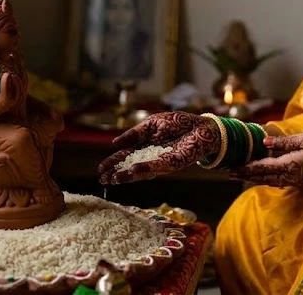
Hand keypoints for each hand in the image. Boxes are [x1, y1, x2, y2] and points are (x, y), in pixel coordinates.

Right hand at [97, 112, 219, 184]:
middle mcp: (151, 157)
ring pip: (140, 171)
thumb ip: (135, 134)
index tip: (101, 169)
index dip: (113, 162)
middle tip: (102, 179)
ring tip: (113, 179)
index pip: (125, 155)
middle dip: (116, 173)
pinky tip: (130, 171)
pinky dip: (142, 169)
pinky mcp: (172, 164)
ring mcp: (161, 162)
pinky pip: (155, 166)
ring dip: (126, 175)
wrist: (201, 127)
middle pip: (130, 166)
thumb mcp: (152, 124)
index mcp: (145, 146)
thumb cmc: (179, 123)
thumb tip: (114, 144)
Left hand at [232, 132, 302, 188]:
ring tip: (243, 175)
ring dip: (256, 178)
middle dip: (246, 175)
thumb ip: (283, 143)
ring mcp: (296, 181)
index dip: (246, 168)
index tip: (232, 168)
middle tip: (231, 173)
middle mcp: (290, 176)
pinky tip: (265, 176)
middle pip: (263, 178)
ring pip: (270, 181)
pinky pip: (280, 182)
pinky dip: (268, 179)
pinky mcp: (302, 182)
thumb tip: (264, 143)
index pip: (262, 168)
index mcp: (289, 165)